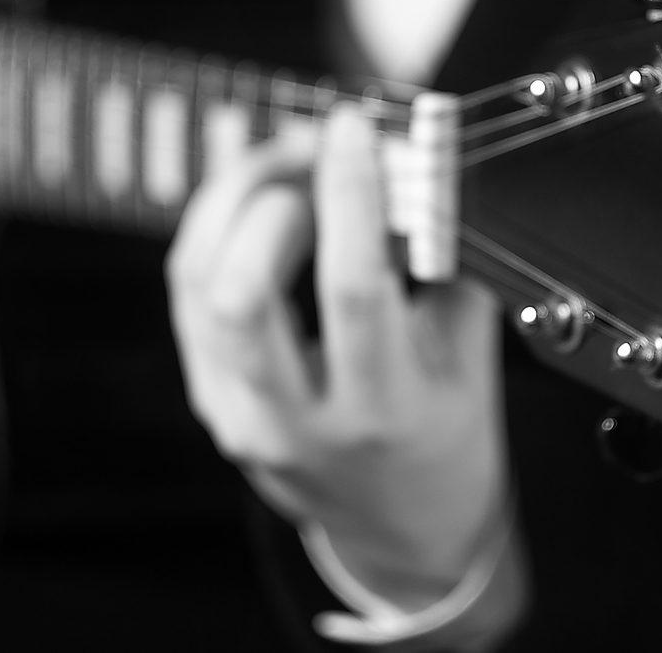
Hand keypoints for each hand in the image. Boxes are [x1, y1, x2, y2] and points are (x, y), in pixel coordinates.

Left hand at [168, 105, 507, 610]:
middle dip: (273, 197)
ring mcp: (243, 418)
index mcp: (383, 412)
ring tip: (284, 162)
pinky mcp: (212, 403)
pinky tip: (252, 198)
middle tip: (315, 151)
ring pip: (200, 287)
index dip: (349, 196)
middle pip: (244, 292)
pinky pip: (191, 296)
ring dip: (234, 203)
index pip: (352, 290)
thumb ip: (445, 262)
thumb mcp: (471, 356)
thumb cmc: (445, 439)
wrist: (407, 530)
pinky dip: (216, 231)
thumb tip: (417, 164)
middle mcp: (300, 422)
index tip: (353, 130)